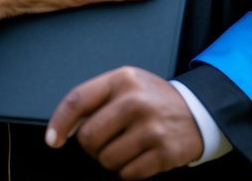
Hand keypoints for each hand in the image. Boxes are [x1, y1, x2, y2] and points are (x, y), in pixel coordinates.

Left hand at [46, 67, 202, 179]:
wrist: (198, 112)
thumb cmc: (153, 99)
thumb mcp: (127, 84)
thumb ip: (96, 99)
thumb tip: (64, 127)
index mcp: (122, 79)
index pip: (77, 100)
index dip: (59, 123)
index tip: (52, 140)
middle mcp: (136, 101)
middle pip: (89, 137)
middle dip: (91, 146)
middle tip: (104, 142)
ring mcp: (151, 128)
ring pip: (107, 158)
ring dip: (111, 159)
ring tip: (127, 146)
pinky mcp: (165, 153)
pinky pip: (128, 173)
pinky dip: (129, 170)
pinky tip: (141, 155)